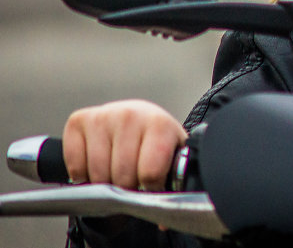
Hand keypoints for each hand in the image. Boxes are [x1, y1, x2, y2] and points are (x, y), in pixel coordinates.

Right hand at [62, 99, 185, 190]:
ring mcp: (103, 116)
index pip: (149, 173)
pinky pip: (75, 165)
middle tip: (131, 180)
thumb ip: (172, 184)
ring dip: (104, 183)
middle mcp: (130, 116)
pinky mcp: (79, 120)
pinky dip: (82, 174)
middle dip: (126, 187)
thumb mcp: (172, 156)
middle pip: (122, 177)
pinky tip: (96, 165)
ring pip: (98, 174)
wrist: (142, 117)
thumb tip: (163, 221)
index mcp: (159, 124)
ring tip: (116, 173)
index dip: (149, 188)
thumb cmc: (156, 139)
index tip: (150, 186)